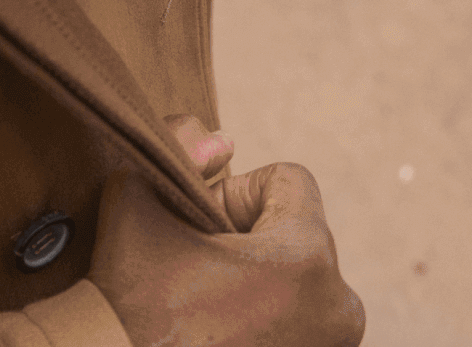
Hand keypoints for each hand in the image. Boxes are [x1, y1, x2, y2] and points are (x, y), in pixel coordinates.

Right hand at [89, 155, 364, 346]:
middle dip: (247, 240)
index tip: (202, 228)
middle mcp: (339, 310)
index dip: (236, 193)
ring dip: (256, 281)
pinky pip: (297, 323)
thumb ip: (179, 147)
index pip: (289, 181)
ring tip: (206, 305)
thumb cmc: (132, 310)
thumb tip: (220, 144)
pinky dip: (263, 320)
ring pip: (296, 280)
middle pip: (294, 233)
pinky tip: (217, 335)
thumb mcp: (138, 203)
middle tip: (198, 270)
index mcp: (309, 258)